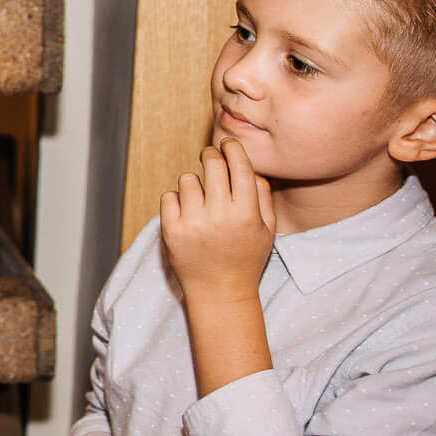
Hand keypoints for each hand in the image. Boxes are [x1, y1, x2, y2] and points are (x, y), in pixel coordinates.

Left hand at [160, 139, 275, 306]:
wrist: (219, 292)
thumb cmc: (246, 258)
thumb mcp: (267, 230)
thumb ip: (263, 197)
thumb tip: (251, 167)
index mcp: (246, 214)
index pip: (240, 167)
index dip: (233, 148)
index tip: (228, 143)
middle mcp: (220, 216)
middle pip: (212, 165)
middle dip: (211, 154)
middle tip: (210, 156)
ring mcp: (193, 223)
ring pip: (188, 179)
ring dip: (194, 182)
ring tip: (200, 197)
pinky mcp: (171, 230)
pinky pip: (168, 196)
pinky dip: (176, 199)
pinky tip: (186, 211)